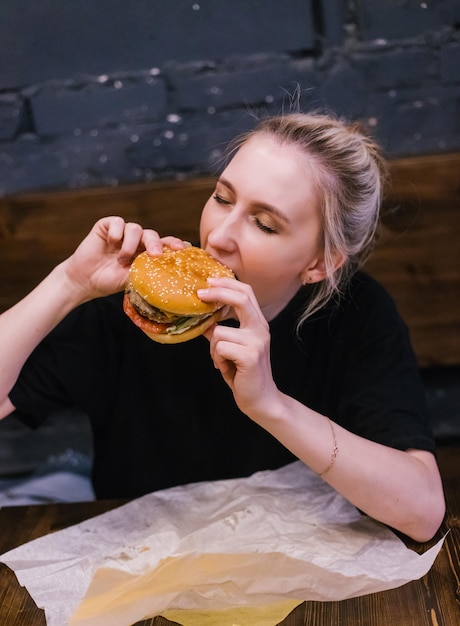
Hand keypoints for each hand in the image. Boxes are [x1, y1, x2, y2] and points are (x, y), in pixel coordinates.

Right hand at [63, 216, 185, 301]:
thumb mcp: (132, 278)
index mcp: (145, 252)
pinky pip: (118, 222)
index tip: (181, 249)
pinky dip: (117, 233)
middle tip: (154, 255)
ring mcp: (121, 232)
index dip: (173, 244)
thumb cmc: (109, 281)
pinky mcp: (107, 226)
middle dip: (155, 243)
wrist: (85, 281)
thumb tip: (168, 272)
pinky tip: (111, 243)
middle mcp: (136, 241)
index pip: (163, 244)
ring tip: (120, 259)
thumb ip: (148, 271)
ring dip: (130, 244)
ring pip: (135, 228)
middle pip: (152, 234)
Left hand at [200, 277, 277, 418]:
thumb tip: (204, 320)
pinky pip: (220, 348)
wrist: (260, 399)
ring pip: (219, 332)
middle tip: (200, 295)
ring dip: (213, 348)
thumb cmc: (244, 373)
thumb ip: (221, 332)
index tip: (208, 282)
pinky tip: (225, 368)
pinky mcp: (250, 356)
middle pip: (241, 299)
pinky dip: (216, 359)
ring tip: (221, 361)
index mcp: (257, 324)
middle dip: (218, 293)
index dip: (227, 284)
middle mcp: (260, 329)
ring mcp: (257, 342)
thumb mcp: (232, 348)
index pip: (246, 293)